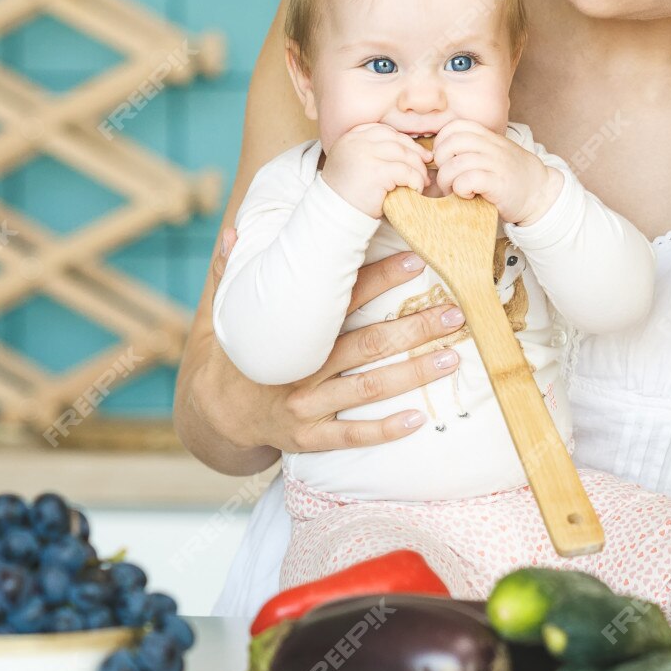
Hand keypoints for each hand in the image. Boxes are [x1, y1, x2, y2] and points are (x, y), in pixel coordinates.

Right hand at [211, 228, 464, 451]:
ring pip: (369, 387)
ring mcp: (306, 406)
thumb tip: (232, 233)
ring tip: (452, 357)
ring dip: (413, 372)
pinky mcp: (309, 437)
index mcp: (293, 333)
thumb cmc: (236, 354)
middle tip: (455, 313)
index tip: (417, 260)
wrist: (215, 412)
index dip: (381, 278)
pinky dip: (386, 429)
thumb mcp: (228, 312)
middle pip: (368, 344)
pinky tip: (418, 420)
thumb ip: (231, 271)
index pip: (343, 300)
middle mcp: (302, 369)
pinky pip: (351, 435)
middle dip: (415, 327)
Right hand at [319, 121, 429, 218]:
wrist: (334, 214)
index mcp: (351, 137)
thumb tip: (411, 149)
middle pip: (396, 140)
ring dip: (418, 168)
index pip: (384, 131)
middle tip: (426, 165)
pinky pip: (406, 171)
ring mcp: (365, 155)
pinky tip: (416, 189)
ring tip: (423, 181)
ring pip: (404, 154)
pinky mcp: (376, 172)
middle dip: (415, 152)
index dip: (403, 141)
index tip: (416, 152)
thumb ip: (374, 152)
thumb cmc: (348, 193)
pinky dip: (416, 180)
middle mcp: (357, 142)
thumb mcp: (356, 164)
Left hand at [431, 120, 560, 224]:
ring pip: (457, 163)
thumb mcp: (493, 154)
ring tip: (453, 190)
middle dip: (440, 161)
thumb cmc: (510, 176)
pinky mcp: (498, 184)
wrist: (539, 193)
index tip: (443, 159)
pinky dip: (461, 189)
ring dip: (448, 180)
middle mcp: (492, 147)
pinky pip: (468, 180)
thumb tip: (435, 156)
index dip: (442, 142)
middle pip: (452, 142)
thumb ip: (471, 149)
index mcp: (488, 137)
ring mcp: (496, 164)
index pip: (455, 126)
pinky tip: (468, 195)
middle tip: (445, 176)